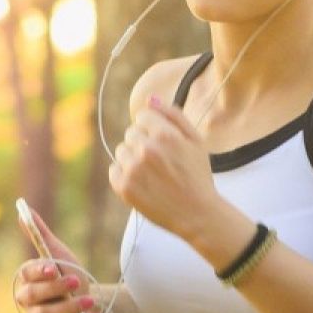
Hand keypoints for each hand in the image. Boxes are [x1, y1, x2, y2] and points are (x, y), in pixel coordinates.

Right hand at [14, 207, 99, 312]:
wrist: (87, 300)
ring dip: (69, 307)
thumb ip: (40, 235)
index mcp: (27, 279)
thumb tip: (23, 209)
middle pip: (33, 296)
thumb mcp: (58, 254)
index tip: (53, 267)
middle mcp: (28, 301)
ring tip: (90, 300)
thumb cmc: (68, 274)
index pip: (26, 275)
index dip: (38, 272)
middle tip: (76, 280)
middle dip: (54, 288)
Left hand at [108, 96, 217, 239]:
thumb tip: (150, 99)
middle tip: (161, 162)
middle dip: (143, 144)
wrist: (196, 214)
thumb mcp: (195, 141)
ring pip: (121, 151)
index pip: (142, 117)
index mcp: (165, 135)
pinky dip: (125, 175)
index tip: (163, 144)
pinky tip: (143, 184)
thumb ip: (173, 115)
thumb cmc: (197, 176)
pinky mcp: (123, 187)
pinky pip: (114, 170)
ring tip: (153, 174)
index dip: (153, 129)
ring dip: (133, 159)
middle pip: (131, 133)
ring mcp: (133, 169)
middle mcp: (146, 150)